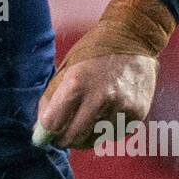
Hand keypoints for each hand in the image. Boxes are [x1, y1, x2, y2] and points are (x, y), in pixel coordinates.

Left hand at [34, 53, 157, 149]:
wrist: (134, 38)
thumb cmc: (93, 51)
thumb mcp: (66, 67)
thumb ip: (52, 97)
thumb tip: (41, 128)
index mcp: (77, 82)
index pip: (53, 123)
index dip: (45, 132)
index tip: (44, 135)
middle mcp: (100, 97)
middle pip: (73, 137)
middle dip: (63, 140)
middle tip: (61, 137)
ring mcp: (121, 107)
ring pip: (94, 140)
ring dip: (84, 138)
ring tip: (83, 125)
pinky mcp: (137, 113)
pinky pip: (114, 135)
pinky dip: (105, 132)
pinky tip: (103, 118)